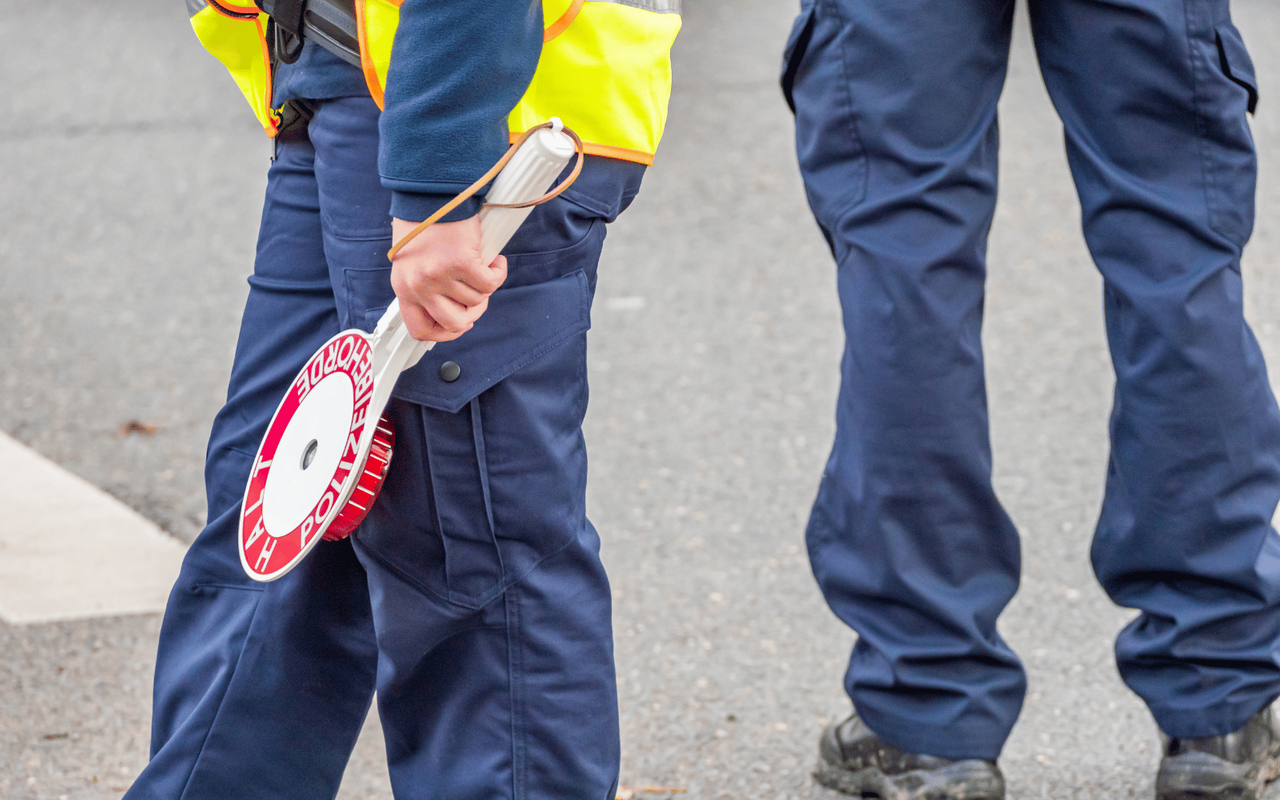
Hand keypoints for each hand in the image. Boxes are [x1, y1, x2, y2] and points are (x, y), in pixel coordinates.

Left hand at [389, 216, 507, 341]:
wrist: (430, 193)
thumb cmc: (423, 223)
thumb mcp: (412, 262)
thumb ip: (424, 286)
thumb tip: (450, 306)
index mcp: (404, 288)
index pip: (420, 330)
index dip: (444, 334)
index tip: (459, 325)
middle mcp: (420, 286)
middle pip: (454, 322)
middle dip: (473, 313)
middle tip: (478, 296)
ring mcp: (441, 277)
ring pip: (476, 300)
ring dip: (485, 286)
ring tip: (483, 267)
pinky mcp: (462, 263)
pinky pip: (490, 283)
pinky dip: (498, 272)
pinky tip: (494, 261)